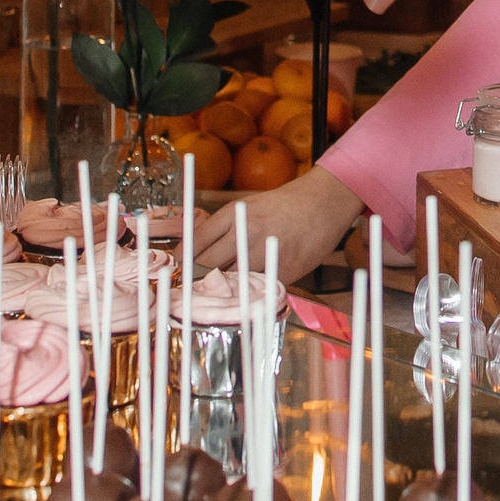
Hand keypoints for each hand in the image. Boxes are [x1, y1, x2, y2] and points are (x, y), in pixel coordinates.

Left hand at [191, 162, 363, 280]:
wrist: (323, 202)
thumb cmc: (283, 206)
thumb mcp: (248, 206)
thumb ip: (224, 228)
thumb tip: (195, 253)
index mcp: (233, 213)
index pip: (196, 242)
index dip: (182, 261)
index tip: (176, 273)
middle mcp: (246, 231)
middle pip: (208, 264)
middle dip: (197, 279)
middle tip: (192, 291)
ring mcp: (266, 250)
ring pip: (232, 280)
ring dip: (224, 290)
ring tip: (218, 298)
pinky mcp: (286, 268)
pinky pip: (260, 287)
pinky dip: (253, 293)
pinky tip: (249, 294)